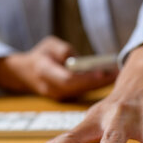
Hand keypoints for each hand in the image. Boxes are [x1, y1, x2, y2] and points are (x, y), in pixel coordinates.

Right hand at [0, 36, 116, 99]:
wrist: (25, 73)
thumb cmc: (41, 55)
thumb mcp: (49, 44)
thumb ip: (64, 51)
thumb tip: (80, 61)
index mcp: (44, 71)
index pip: (67, 79)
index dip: (85, 78)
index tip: (101, 72)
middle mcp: (51, 88)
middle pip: (79, 88)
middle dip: (99, 81)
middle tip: (117, 72)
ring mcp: (58, 96)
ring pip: (82, 92)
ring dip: (99, 84)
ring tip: (116, 74)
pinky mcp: (65, 98)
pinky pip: (82, 93)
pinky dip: (94, 86)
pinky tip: (108, 79)